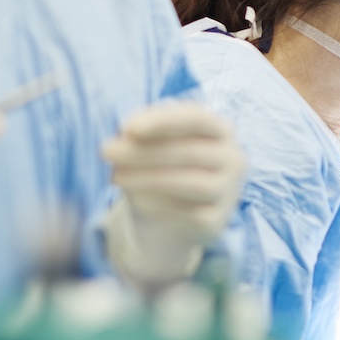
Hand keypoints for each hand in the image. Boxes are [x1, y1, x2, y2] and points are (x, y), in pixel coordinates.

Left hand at [101, 102, 243, 286]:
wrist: (178, 213)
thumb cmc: (166, 164)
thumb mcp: (155, 143)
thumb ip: (142, 133)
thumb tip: (126, 133)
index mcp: (221, 130)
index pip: (197, 118)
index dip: (163, 121)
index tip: (127, 127)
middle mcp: (233, 159)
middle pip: (190, 152)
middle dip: (144, 151)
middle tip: (106, 151)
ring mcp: (229, 192)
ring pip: (189, 183)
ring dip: (146, 178)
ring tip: (115, 176)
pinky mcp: (217, 221)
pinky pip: (185, 213)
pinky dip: (156, 204)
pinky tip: (135, 199)